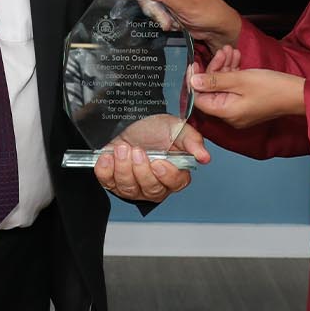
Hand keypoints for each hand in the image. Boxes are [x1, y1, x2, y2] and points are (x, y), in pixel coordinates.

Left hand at [92, 116, 209, 201]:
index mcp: (174, 173)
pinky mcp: (112, 181)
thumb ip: (192, 141)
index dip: (166, 176)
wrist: (131, 120)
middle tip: (138, 150)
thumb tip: (204, 157)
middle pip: (151, 190)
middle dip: (141, 170)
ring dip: (123, 167)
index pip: (175, 184)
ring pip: (128, 189)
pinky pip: (107, 182)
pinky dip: (105, 169)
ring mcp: (133, 186)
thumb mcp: (176, 128)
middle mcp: (154, 184)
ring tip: (123, 148)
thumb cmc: (154, 128)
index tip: (158, 162)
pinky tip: (108, 155)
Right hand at [97, 0, 242, 49]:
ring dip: (154, 15)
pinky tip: (167, 26)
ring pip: (146, 4)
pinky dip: (157, 21)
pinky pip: (153, 14)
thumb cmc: (210, 12)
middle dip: (144, 4)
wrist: (221, 30)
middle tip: (159, 17)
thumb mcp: (189, 4)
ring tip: (169, 23)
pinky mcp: (167, 11)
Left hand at [189, 58, 304, 127]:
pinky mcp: (247, 103)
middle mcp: (230, 115)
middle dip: (214, 69)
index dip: (195, 80)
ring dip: (225, 67)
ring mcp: (239, 109)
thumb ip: (214, 80)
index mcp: (226, 112)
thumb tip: (193, 82)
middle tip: (222, 51)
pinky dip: (234, 73)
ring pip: (223, 86)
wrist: (297, 94)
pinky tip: (237, 58)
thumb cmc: (272, 88)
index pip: (199, 99)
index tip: (195, 64)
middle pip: (212, 91)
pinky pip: (234, 88)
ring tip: (231, 50)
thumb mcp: (240, 80)